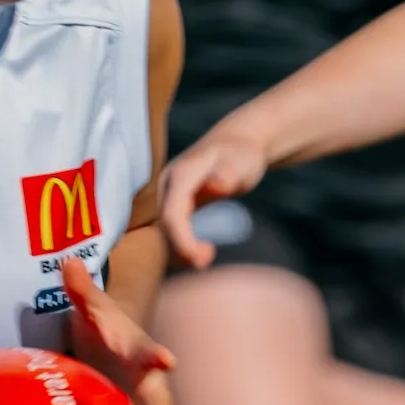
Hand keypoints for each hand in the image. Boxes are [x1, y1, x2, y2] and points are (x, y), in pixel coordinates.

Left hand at [57, 257, 183, 404]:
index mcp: (134, 347)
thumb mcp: (88, 304)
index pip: (145, 350)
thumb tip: (67, 261)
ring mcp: (141, 398)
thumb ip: (79, 287)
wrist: (112, 339)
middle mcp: (145, 376)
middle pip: (161, 400)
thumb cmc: (99, 322)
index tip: (166, 360)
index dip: (154, 354)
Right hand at [158, 119, 271, 266]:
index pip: (172, 215)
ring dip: (181, 249)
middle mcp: (167, 185)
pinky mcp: (173, 203)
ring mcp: (167, 194)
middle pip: (163, 225)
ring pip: (164, 230)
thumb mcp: (241, 163)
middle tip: (208, 261)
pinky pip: (170, 229)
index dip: (182, 241)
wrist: (237, 144)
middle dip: (182, 249)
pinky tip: (202, 252)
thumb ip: (228, 174)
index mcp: (180, 175)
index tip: (204, 258)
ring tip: (208, 256)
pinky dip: (182, 244)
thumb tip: (216, 185)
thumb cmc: (241, 155)